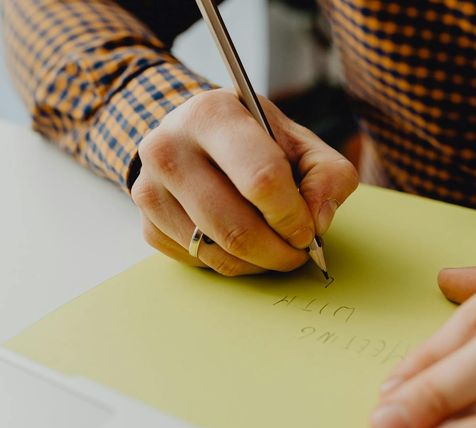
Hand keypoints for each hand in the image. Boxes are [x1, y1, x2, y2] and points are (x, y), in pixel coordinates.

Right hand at [131, 88, 357, 274]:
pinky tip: (244, 243)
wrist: (198, 137)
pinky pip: (199, 262)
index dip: (292, 215)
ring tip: (276, 247)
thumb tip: (318, 222)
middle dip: (279, 251)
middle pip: (236, 227)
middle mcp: (168, 147)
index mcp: (211, 115)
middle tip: (299, 251)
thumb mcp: (301, 142)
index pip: (261, 179)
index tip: (308, 229)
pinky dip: (232, 264)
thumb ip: (328, 176)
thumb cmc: (256, 140)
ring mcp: (149, 188)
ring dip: (259, 262)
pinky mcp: (147, 224)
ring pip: (217, 252)